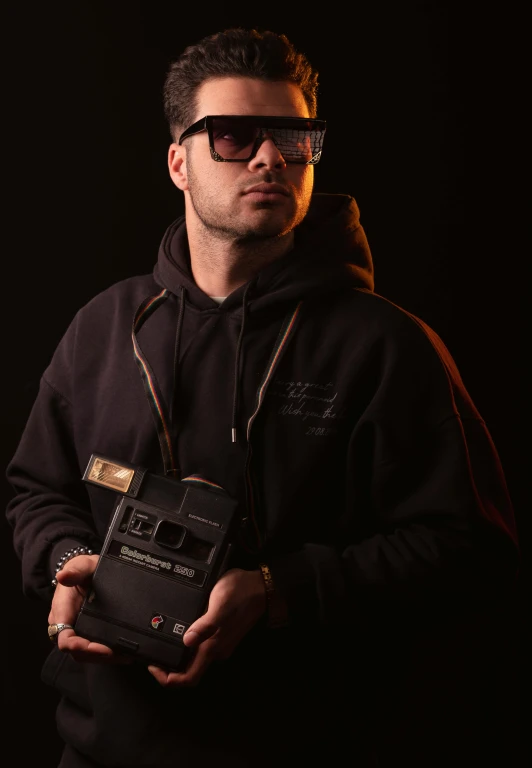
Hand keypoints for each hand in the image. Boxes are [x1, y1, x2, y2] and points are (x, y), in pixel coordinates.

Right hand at [48, 553, 131, 664]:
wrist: (87, 572)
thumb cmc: (82, 569)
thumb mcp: (81, 565)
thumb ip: (75, 570)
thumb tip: (63, 576)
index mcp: (62, 612)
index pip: (65, 639)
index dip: (79, 647)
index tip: (98, 647)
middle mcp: (68, 626)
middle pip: (78, 652)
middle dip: (98, 655)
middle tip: (119, 653)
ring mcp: (79, 631)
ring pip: (87, 653)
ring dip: (106, 657)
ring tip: (126, 655)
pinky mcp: (90, 633)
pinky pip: (96, 648)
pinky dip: (109, 653)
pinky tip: (125, 652)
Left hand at [148, 567, 266, 686]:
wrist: (261, 586)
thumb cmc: (241, 593)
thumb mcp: (220, 605)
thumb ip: (205, 625)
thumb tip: (187, 640)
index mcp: (213, 647)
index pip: (188, 678)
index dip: (168, 679)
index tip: (153, 666)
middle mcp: (216, 650)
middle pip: (188, 671)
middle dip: (168, 667)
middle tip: (151, 652)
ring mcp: (219, 643)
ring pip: (193, 659)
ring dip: (176, 654)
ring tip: (160, 639)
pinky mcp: (220, 634)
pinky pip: (200, 647)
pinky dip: (185, 644)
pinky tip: (179, 629)